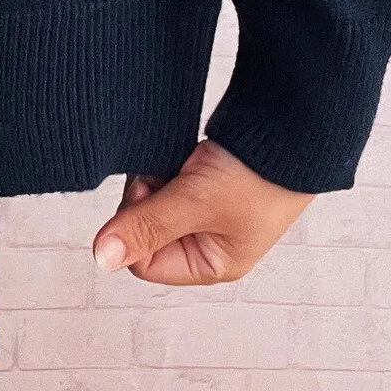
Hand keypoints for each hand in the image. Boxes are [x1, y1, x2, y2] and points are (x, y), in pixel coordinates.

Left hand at [90, 138, 313, 284]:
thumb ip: (147, 227)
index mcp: (213, 265)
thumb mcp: (197, 203)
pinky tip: (182, 155)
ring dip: (156, 178)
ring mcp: (206, 212)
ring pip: (153, 202)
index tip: (149, 194)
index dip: (136, 228)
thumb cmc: (258, 175)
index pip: (144, 263)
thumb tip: (101, 258)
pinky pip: (167, 181)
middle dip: (146, 199)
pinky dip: (166, 166)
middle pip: (145, 230)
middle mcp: (207, 243)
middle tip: (167, 175)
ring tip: (180, 162)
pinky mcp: (203, 183)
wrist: (289, 125)